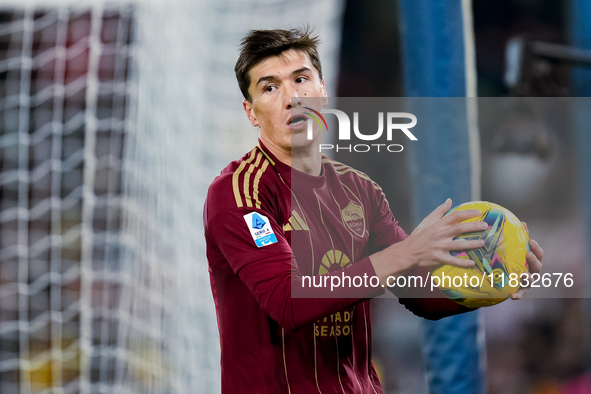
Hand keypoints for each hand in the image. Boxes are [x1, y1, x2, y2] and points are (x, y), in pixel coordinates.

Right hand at [370, 199, 486, 283]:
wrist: (408, 251)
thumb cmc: (419, 235)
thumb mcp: (427, 220)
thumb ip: (440, 210)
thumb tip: (449, 200)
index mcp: (438, 224)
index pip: (455, 216)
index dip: (467, 213)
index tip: (478, 213)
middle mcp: (439, 234)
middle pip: (459, 228)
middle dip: (474, 227)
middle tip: (485, 226)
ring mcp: (439, 247)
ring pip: (459, 244)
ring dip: (472, 244)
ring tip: (482, 243)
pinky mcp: (438, 258)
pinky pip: (453, 261)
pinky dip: (463, 262)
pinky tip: (472, 263)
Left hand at [511, 224, 543, 299]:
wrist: (508, 280)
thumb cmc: (516, 262)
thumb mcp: (518, 251)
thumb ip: (521, 239)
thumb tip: (522, 222)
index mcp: (534, 261)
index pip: (539, 254)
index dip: (536, 248)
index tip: (531, 241)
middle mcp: (534, 272)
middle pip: (538, 266)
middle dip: (534, 260)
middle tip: (528, 254)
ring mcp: (528, 282)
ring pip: (531, 280)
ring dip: (527, 277)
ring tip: (523, 274)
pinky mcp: (521, 291)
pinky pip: (520, 294)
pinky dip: (517, 295)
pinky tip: (512, 297)